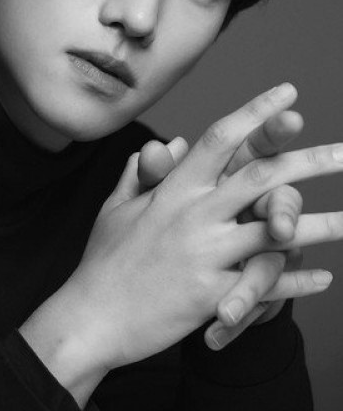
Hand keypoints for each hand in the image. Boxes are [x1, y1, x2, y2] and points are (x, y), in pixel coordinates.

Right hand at [64, 84, 342, 369]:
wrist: (90, 318)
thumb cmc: (103, 259)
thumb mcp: (118, 207)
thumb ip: (146, 172)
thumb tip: (173, 144)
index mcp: (173, 190)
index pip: (220, 138)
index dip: (256, 112)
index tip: (289, 93)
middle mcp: (193, 215)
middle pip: (262, 177)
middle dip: (310, 160)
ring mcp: (204, 255)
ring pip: (275, 233)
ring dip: (320, 225)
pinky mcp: (211, 296)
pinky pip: (264, 286)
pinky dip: (296, 282)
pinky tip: (323, 278)